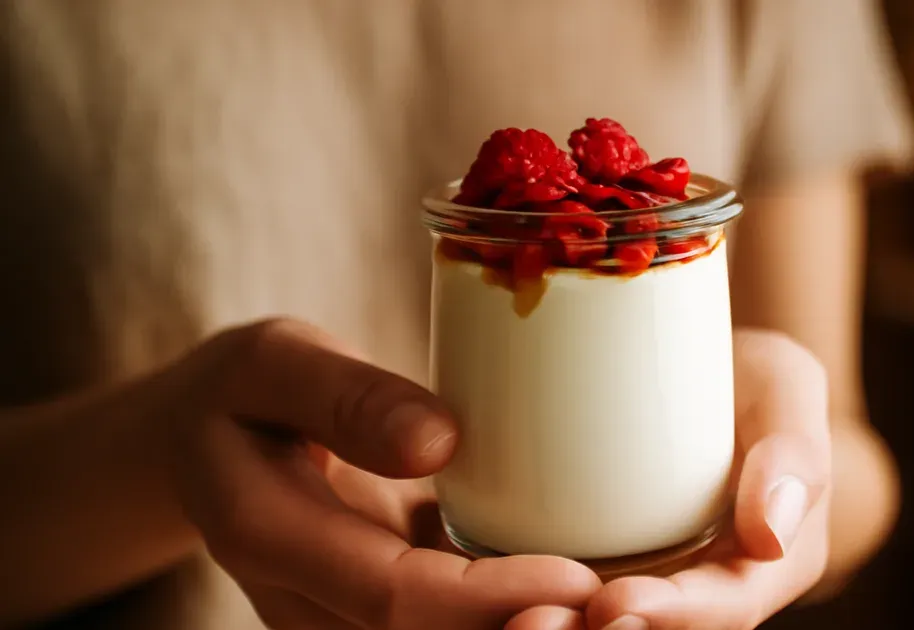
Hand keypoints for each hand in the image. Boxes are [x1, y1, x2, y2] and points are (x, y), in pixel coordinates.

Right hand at [164, 318, 600, 629]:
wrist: (202, 445)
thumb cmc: (244, 389)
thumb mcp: (274, 360)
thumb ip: (347, 398)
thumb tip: (440, 443)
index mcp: (267, 534)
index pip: (393, 594)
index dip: (488, 597)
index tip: (579, 577)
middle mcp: (301, 600)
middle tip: (617, 606)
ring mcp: (334, 619)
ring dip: (520, 629)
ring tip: (613, 608)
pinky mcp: (370, 615)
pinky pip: (442, 626)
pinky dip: (506, 615)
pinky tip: (576, 592)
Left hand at [506, 329, 831, 629]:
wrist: (694, 373)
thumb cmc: (747, 377)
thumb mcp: (785, 386)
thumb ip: (793, 448)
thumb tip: (769, 535)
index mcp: (765, 563)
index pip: (725, 607)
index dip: (674, 616)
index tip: (610, 603)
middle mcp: (706, 589)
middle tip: (532, 624)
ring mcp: (651, 583)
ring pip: (603, 622)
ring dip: (558, 627)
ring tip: (510, 618)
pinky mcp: (599, 566)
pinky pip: (567, 598)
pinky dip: (525, 602)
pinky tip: (478, 596)